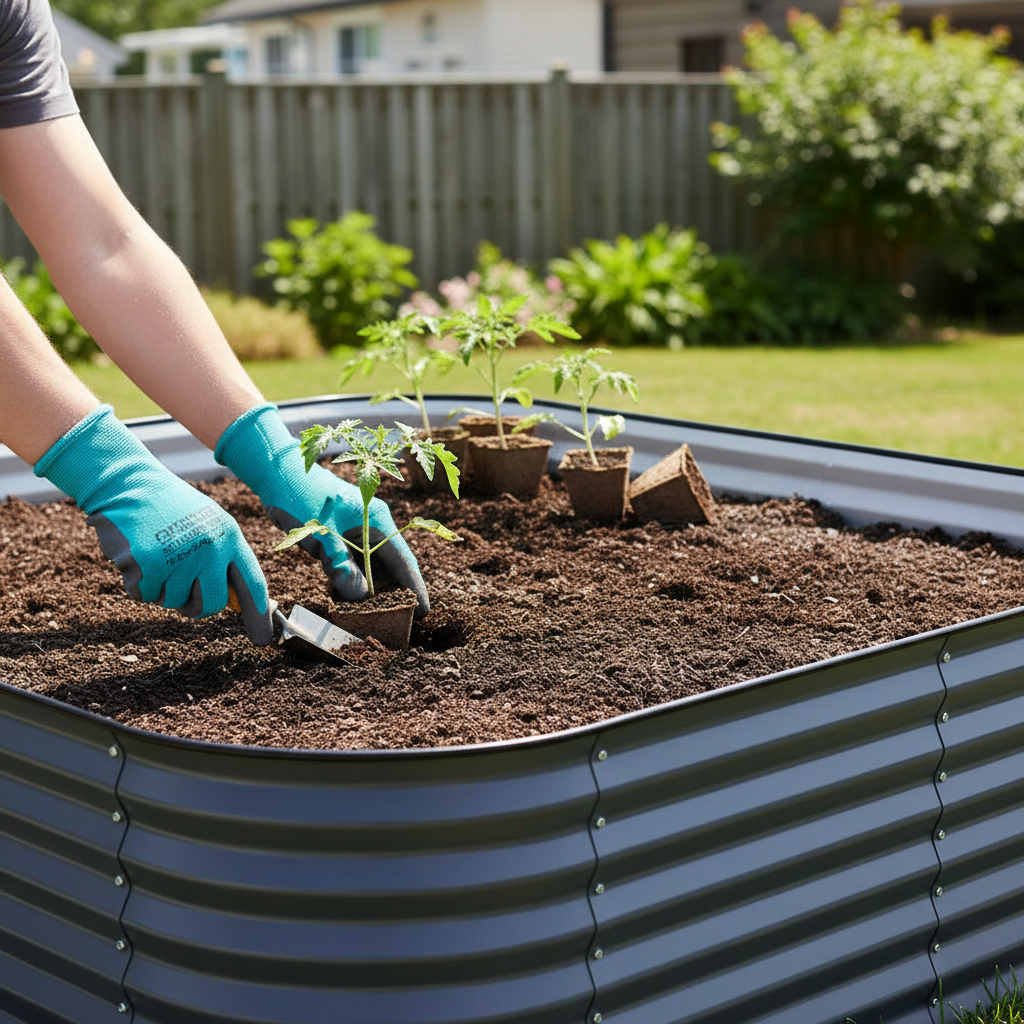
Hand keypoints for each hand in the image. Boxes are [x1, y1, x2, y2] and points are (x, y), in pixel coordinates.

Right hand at [34, 405, 272, 643]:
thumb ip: (222, 559)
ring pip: (172, 602)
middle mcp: (210, 548)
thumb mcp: (206, 524)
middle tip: (180, 594)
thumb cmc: (167, 507)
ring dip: (160, 589)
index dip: (259, 614)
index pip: (252, 582)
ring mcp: (181, 557)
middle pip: (211, 604)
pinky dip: (136, 583)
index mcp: (229, 536)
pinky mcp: (149, 564)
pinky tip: (136, 555)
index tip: (263, 639)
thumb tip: (236, 601)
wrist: (127, 483)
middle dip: (194, 607)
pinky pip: (144, 595)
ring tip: (154, 556)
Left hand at [215, 404, 429, 615]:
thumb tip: (361, 596)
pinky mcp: (342, 534)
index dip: (414, 587)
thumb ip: (341, 566)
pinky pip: (354, 561)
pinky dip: (351, 577)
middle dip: (390, 592)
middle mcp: (373, 525)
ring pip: (370, 566)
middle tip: (392, 621)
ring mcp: (358, 529)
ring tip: (367, 612)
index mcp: (377, 520)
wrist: (276, 470)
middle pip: (390, 566)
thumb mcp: (321, 534)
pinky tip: (343, 592)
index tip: (423, 613)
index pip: (404, 560)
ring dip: (367, 586)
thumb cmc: (300, 496)